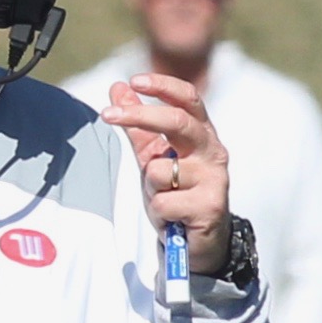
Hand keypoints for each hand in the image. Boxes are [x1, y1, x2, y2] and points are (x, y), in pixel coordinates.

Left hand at [101, 72, 231, 233]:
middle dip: (140, 116)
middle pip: (177, 122)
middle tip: (107, 115)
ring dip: (151, 187)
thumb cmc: (177, 193)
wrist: (199, 241)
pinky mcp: (210, 207)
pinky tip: (173, 218)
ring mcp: (214, 179)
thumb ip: (138, 126)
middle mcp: (213, 151)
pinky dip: (159, 211)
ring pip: (160, 170)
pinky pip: (163, 202)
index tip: (134, 80)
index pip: (188, 99)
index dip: (163, 86)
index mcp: (202, 134)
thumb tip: (118, 88)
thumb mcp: (153, 157)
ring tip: (165, 199)